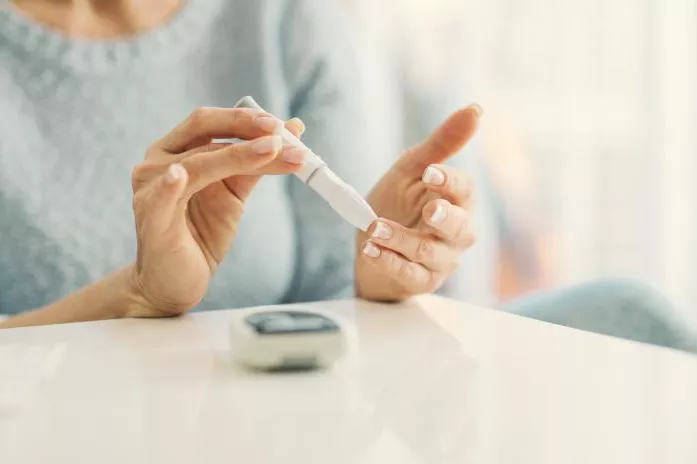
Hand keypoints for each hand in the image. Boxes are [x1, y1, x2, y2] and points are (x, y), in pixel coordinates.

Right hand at [126, 107, 304, 316]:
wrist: (175, 282)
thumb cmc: (201, 233)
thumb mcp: (234, 194)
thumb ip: (257, 164)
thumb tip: (293, 132)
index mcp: (176, 150)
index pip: (210, 121)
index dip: (246, 118)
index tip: (282, 126)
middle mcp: (158, 162)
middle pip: (202, 130)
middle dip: (243, 127)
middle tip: (279, 132)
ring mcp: (150, 189)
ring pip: (197, 163)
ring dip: (238, 155)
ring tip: (272, 150)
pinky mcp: (151, 218)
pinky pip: (161, 197)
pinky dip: (170, 184)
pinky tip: (180, 175)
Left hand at [356, 105, 481, 300]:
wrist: (370, 244)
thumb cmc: (397, 203)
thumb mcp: (412, 169)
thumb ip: (441, 144)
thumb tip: (475, 109)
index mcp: (457, 201)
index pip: (465, 191)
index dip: (450, 182)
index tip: (430, 173)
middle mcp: (456, 233)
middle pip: (461, 229)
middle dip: (445, 219)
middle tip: (429, 210)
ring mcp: (440, 260)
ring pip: (431, 253)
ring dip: (403, 240)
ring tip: (375, 227)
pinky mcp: (420, 281)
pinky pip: (409, 274)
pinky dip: (389, 262)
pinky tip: (371, 249)